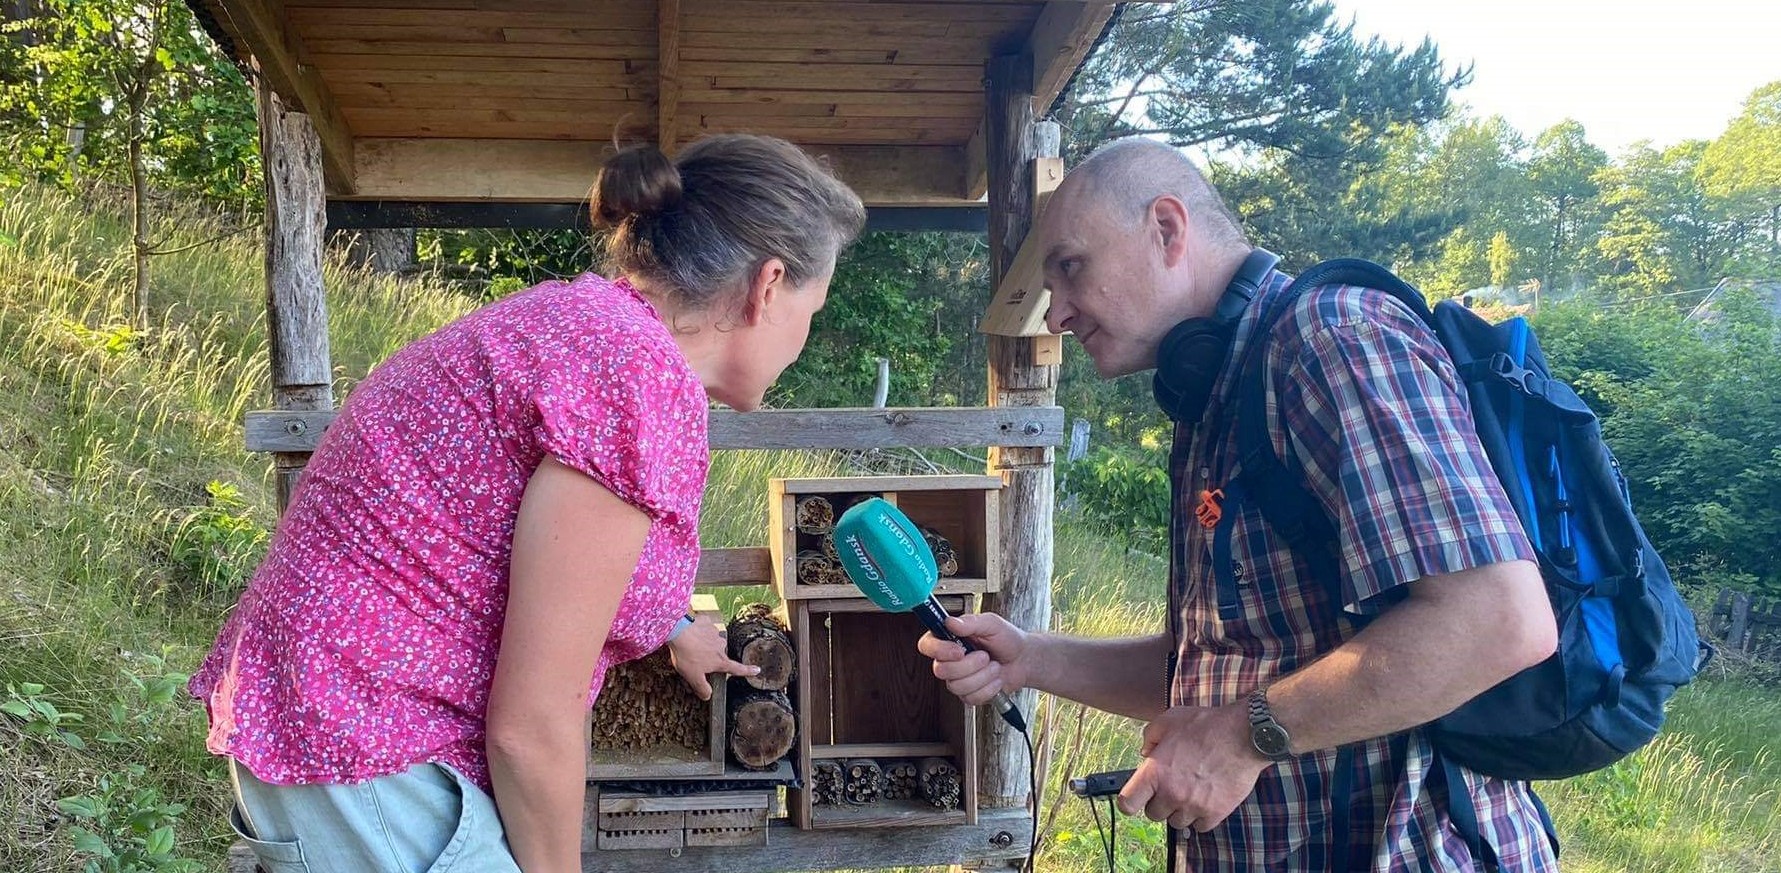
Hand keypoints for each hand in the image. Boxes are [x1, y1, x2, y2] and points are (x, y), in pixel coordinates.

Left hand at [666, 614, 757, 699]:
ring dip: (704, 643)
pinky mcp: (707, 622)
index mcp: (720, 661)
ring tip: (691, 646)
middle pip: (719, 654)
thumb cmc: (687, 655)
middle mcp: (721, 646)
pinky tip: (691, 633)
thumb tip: (708, 696)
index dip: (747, 671)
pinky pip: (705, 627)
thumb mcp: (693, 677)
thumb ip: (702, 688)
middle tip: (696, 658)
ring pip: (712, 640)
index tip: (757, 670)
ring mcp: (715, 632)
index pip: (737, 668)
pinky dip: (699, 631)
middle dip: (711, 657)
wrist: (678, 631)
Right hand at [916, 613, 1032, 704]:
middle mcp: (949, 660)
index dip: (938, 650)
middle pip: (941, 670)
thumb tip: (950, 622)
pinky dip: (988, 689)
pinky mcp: (968, 695)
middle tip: (986, 656)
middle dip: (969, 665)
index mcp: (949, 639)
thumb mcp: (992, 624)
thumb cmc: (1007, 639)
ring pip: (957, 686)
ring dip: (982, 676)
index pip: (926, 645)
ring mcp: (957, 679)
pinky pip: (970, 698)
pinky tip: (995, 679)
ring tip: (994, 666)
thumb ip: (971, 622)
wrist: (1023, 660)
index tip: (958, 650)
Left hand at [1117, 703, 1270, 832]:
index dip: (1129, 802)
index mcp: (1155, 772)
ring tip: (1190, 792)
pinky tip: (1205, 800)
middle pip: (1153, 815)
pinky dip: (1201, 817)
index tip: (1135, 797)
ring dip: (1180, 811)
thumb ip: (1150, 736)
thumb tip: (1145, 752)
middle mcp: (1171, 793)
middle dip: (1159, 802)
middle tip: (1171, 787)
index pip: (1127, 803)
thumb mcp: (1169, 719)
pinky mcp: (1215, 813)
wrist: (1243, 735)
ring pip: (1177, 823)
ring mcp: (1193, 805)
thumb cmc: (1206, 725)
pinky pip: (1200, 827)